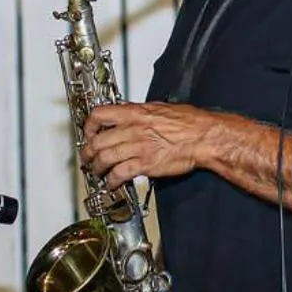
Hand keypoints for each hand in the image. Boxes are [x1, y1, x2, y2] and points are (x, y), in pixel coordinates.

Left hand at [79, 102, 220, 189]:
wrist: (203, 136)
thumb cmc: (189, 122)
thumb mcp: (159, 108)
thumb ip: (140, 113)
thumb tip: (128, 115)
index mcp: (135, 113)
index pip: (99, 115)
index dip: (88, 126)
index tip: (88, 133)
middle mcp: (132, 129)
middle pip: (97, 141)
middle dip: (88, 152)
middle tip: (87, 158)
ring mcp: (138, 147)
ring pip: (104, 158)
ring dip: (97, 168)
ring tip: (97, 172)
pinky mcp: (145, 164)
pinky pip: (119, 173)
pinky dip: (112, 181)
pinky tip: (112, 184)